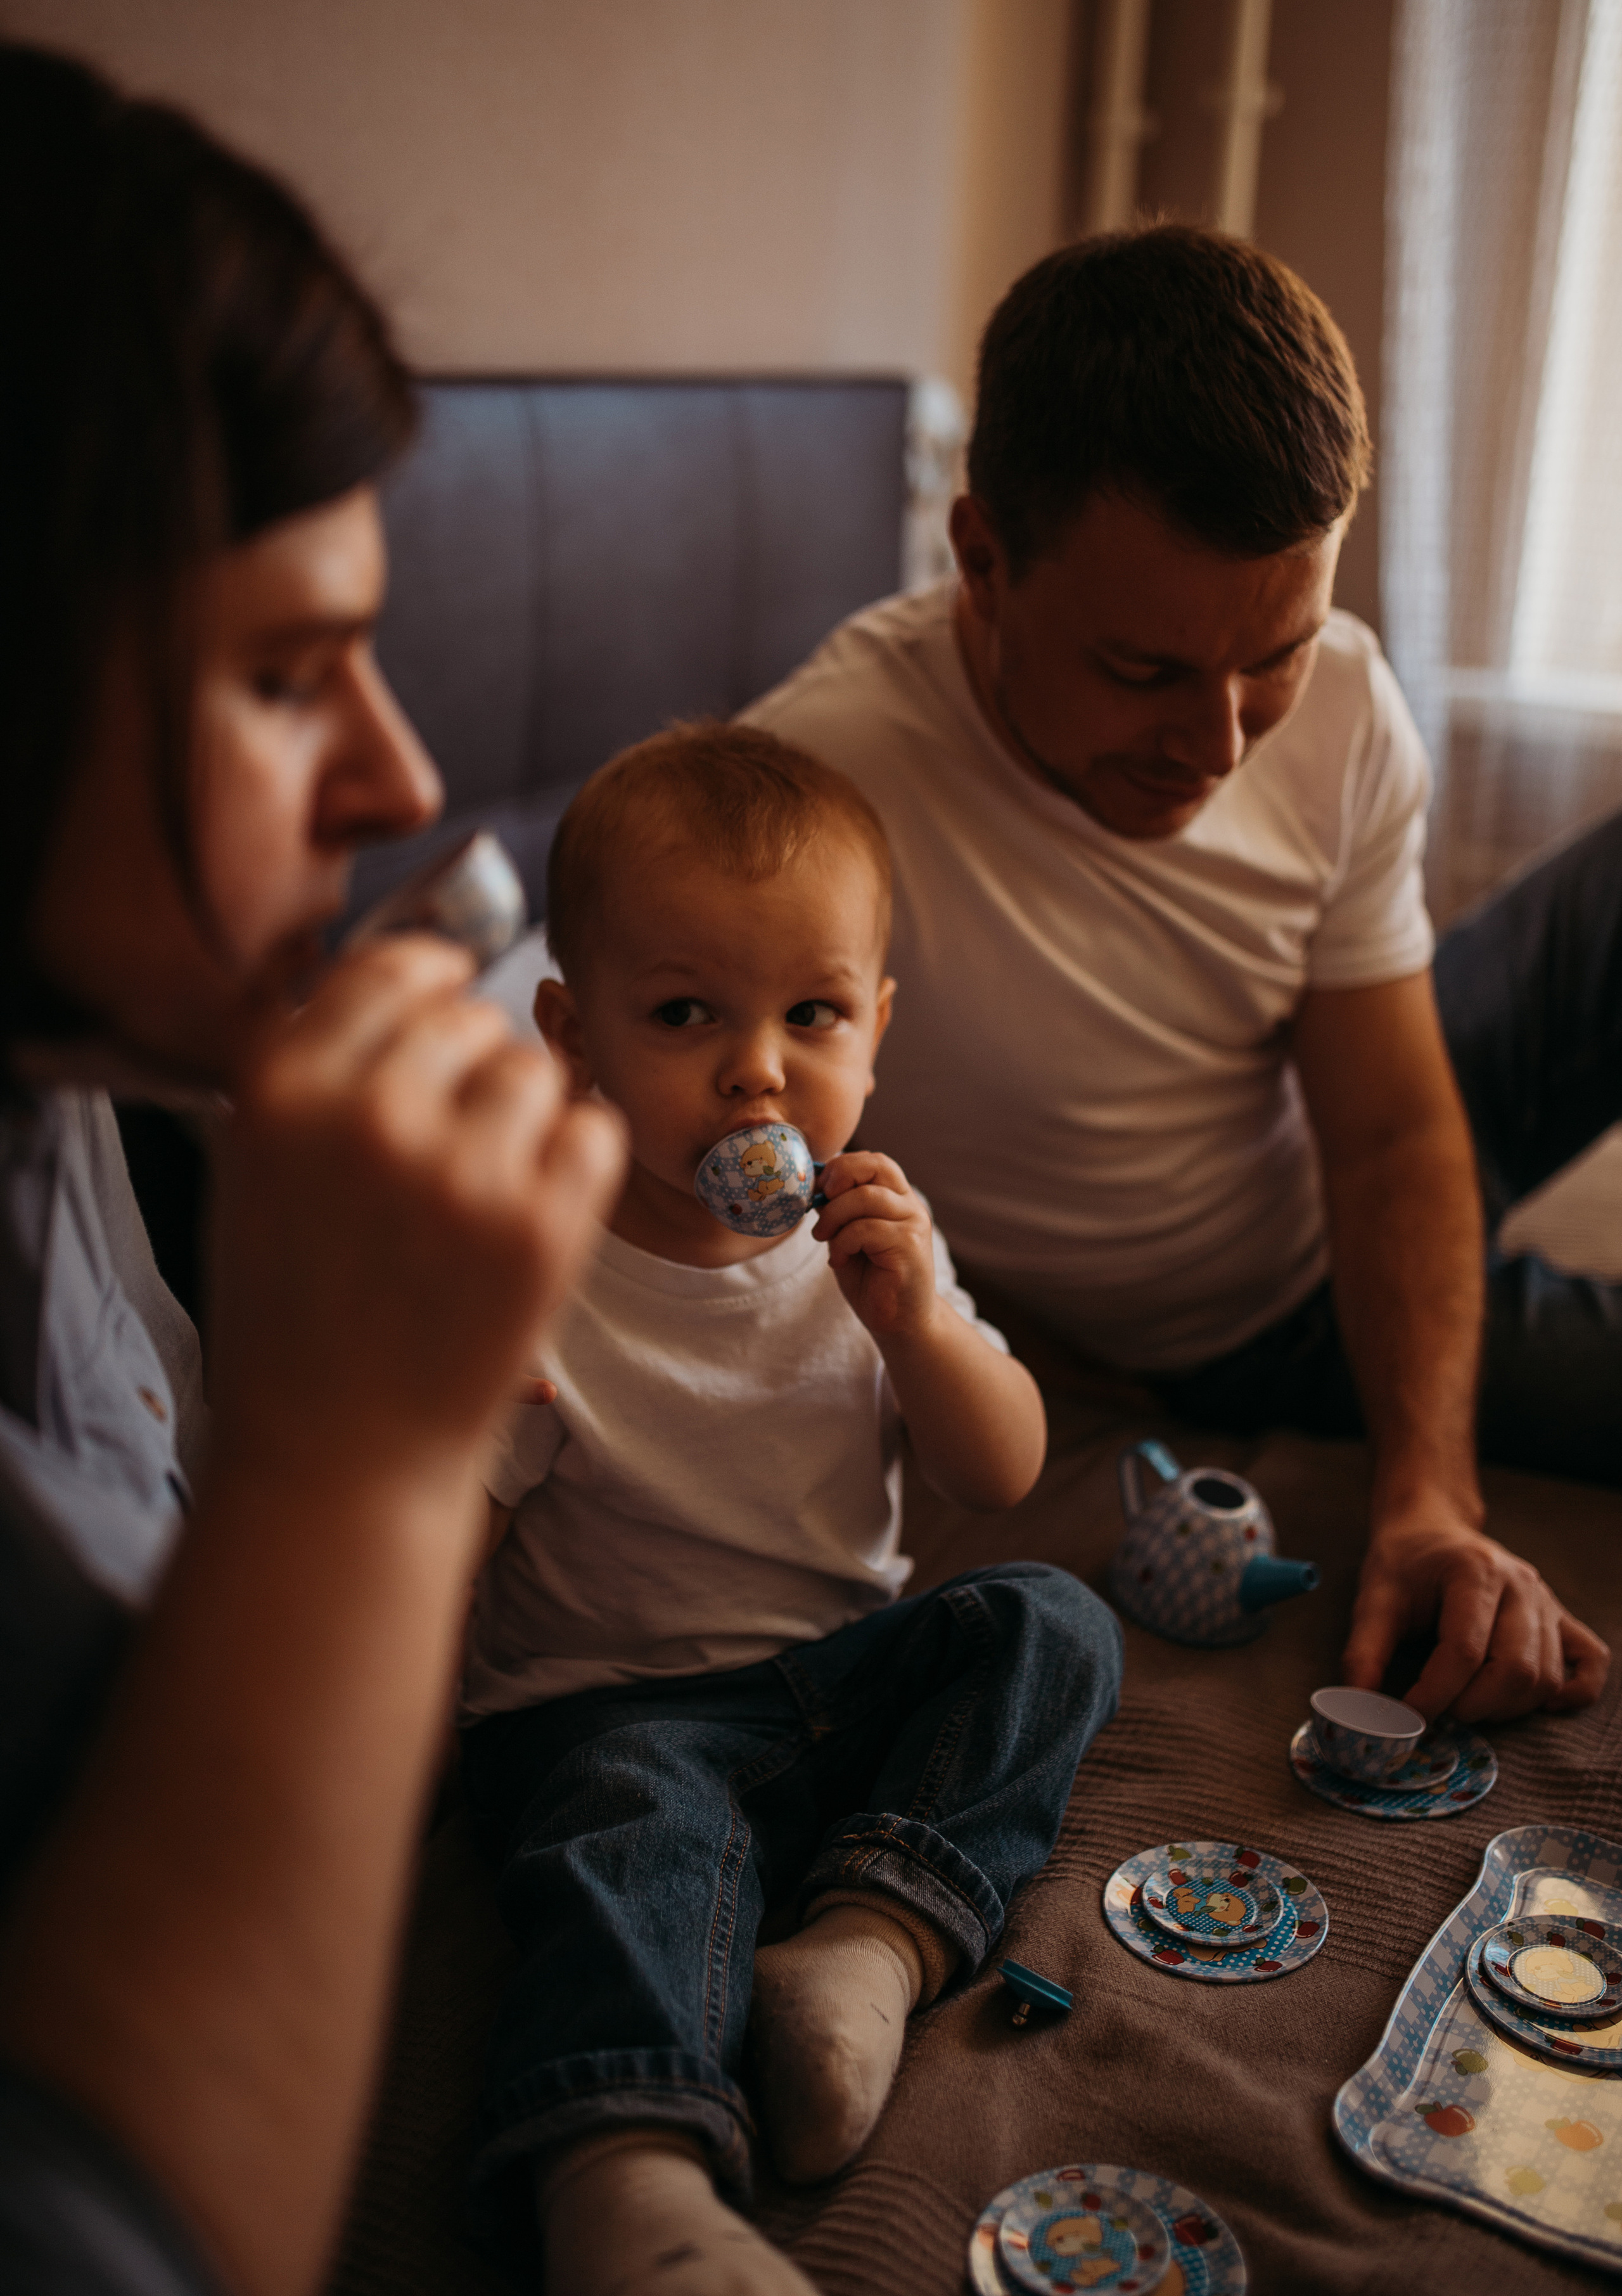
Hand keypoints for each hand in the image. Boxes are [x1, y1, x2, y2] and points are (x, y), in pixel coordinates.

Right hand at [209, 935, 623, 1499]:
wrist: (342, 1454)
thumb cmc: (298, 1315)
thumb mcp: (260, 1170)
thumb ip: (318, 1066)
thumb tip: (413, 968)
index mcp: (283, 1091)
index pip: (389, 969)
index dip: (431, 976)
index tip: (451, 988)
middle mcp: (371, 1115)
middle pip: (470, 1017)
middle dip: (471, 1067)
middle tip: (450, 1147)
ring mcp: (463, 1171)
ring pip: (536, 1071)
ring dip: (524, 1117)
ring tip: (482, 1193)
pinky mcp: (545, 1227)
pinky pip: (595, 1131)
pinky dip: (576, 1165)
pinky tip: (531, 1216)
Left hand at [812, 1150, 936, 1337]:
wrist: (900, 1323)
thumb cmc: (872, 1280)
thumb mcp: (847, 1238)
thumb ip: (837, 1211)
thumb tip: (812, 1185)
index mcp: (897, 1199)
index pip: (874, 1161)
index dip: (842, 1167)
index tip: (819, 1190)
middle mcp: (910, 1205)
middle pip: (876, 1166)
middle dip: (839, 1177)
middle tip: (819, 1201)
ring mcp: (913, 1223)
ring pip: (867, 1197)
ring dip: (834, 1216)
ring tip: (822, 1238)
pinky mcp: (910, 1245)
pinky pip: (866, 1228)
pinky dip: (842, 1242)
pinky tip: (838, 1261)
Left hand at [1343, 1504, 1609, 1723]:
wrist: (1431, 1530)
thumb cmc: (1404, 1565)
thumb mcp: (1374, 1598)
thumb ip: (1365, 1652)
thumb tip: (1358, 1708)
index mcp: (1473, 1572)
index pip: (1463, 1651)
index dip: (1434, 1695)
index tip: (1407, 1717)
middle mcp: (1520, 1585)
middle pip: (1514, 1669)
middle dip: (1473, 1706)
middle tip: (1440, 1712)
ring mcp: (1546, 1601)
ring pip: (1545, 1676)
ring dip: (1506, 1707)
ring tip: (1467, 1703)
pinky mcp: (1561, 1617)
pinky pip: (1589, 1661)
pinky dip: (1573, 1692)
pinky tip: (1537, 1703)